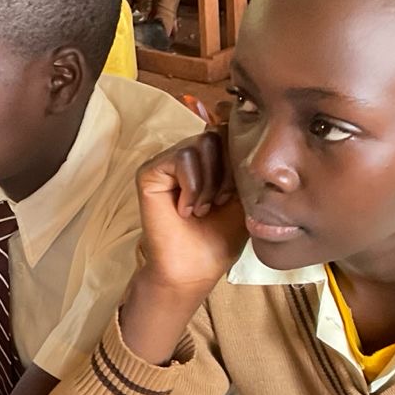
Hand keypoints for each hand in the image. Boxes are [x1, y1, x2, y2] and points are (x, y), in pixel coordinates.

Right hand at [133, 130, 248, 298]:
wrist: (194, 269)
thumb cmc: (219, 238)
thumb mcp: (244, 194)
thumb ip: (243, 162)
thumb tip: (241, 124)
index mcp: (209, 160)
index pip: (228, 131)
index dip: (239, 154)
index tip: (234, 192)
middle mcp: (187, 157)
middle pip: (218, 134)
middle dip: (227, 171)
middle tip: (219, 203)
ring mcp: (166, 163)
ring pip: (201, 143)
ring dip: (210, 182)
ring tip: (202, 209)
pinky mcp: (150, 172)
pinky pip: (182, 157)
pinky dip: (192, 186)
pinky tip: (186, 210)